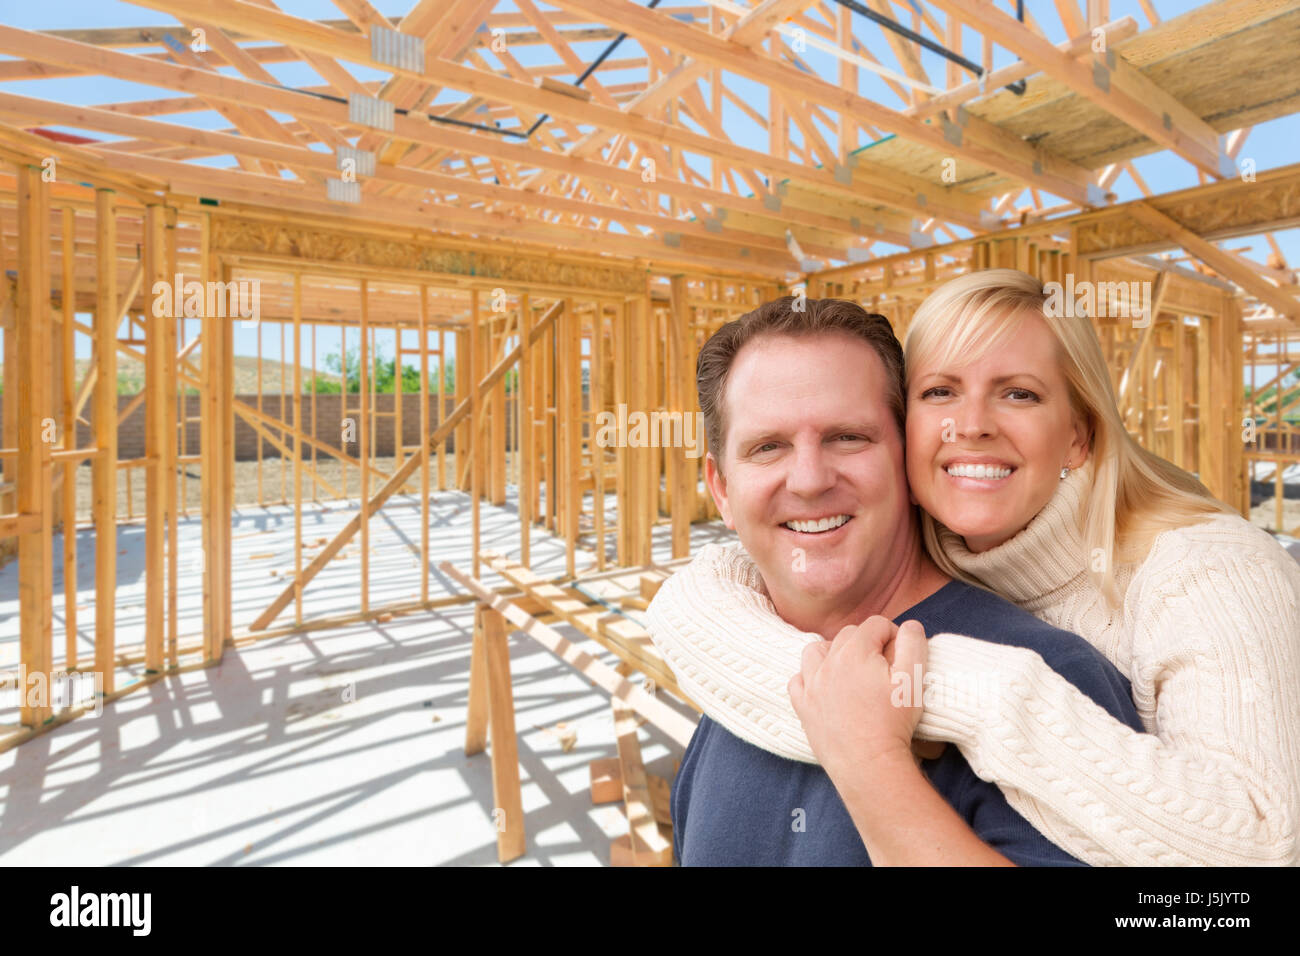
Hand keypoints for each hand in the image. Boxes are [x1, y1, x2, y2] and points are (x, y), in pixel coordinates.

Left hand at [787, 616, 928, 781]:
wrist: (868, 765)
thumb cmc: (893, 723)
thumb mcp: (913, 680)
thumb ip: (913, 644)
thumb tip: (910, 625)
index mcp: (855, 652)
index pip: (875, 624)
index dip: (893, 634)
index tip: (902, 655)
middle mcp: (827, 663)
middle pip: (847, 635)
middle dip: (867, 643)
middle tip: (884, 667)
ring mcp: (811, 685)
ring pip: (816, 651)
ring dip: (833, 653)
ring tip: (852, 670)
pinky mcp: (803, 707)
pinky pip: (798, 680)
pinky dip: (809, 678)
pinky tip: (825, 688)